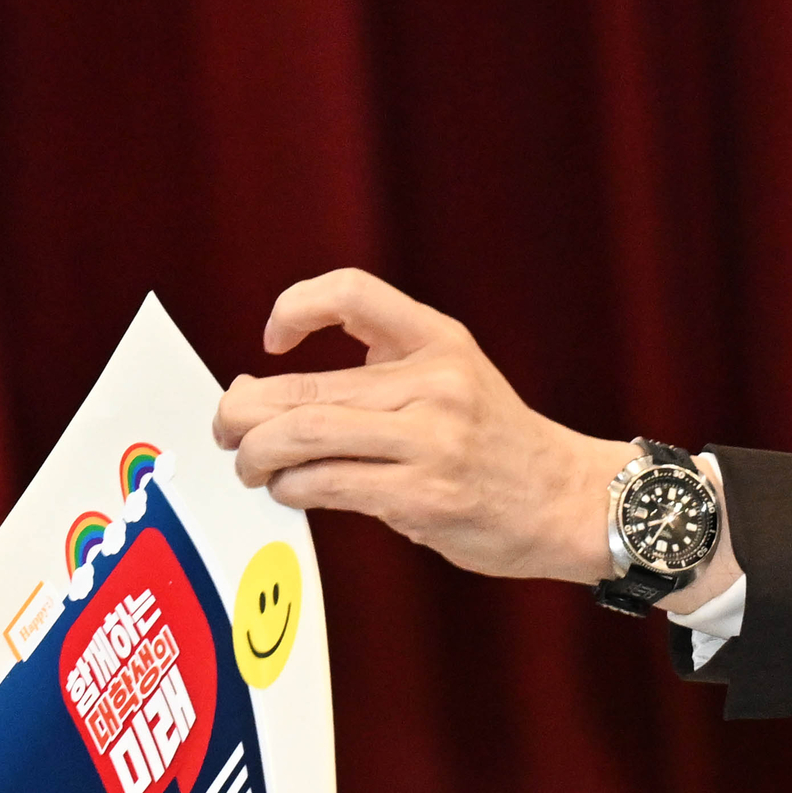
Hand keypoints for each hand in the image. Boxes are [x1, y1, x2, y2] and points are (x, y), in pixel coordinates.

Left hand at [212, 270, 634, 582]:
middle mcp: (434, 384)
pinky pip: (329, 485)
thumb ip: (381, 371)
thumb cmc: (496, 443)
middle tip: (224, 427)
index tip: (272, 341)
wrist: (567, 499)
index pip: (351, 292)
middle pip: (306, 387)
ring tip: (246, 464)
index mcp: (439, 340)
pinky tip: (289, 490)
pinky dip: (292, 488)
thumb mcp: (455, 375)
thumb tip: (269, 391)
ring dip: (257, 455)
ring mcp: (431, 442)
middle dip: (244, 411)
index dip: (296, 308)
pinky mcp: (423, 497)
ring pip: (306, 437)